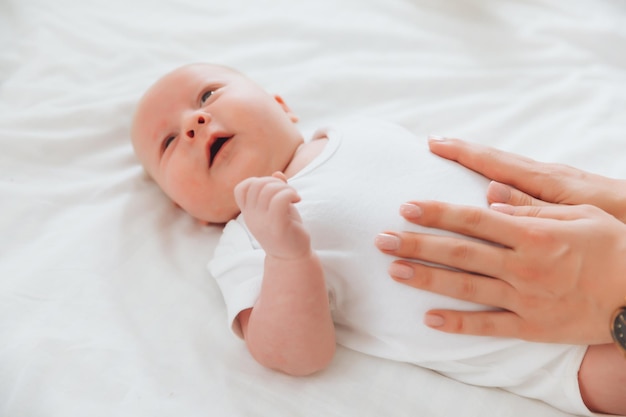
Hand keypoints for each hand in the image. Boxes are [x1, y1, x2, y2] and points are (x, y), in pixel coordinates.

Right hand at [234, 172, 310, 259]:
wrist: (292, 259)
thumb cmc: (286, 230)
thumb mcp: (277, 208)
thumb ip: (275, 190)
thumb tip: (278, 173)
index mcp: (249, 213)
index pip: (241, 188)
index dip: (257, 181)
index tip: (272, 190)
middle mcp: (252, 217)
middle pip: (257, 184)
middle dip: (274, 182)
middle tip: (287, 192)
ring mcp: (263, 222)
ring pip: (269, 190)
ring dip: (285, 188)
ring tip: (294, 197)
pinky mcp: (277, 227)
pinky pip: (279, 200)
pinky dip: (290, 193)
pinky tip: (298, 200)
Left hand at [376, 200, 625, 344]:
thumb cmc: (612, 248)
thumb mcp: (578, 215)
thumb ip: (530, 208)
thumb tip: (489, 196)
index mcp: (533, 234)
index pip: (473, 219)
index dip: (436, 212)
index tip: (406, 207)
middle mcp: (523, 266)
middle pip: (459, 252)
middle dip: (417, 244)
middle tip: (382, 239)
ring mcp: (525, 299)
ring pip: (465, 288)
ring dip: (426, 279)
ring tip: (394, 270)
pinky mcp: (531, 327)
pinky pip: (488, 327)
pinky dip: (458, 324)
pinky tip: (429, 320)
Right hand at [428, 137, 625, 222]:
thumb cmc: (618, 222)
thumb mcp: (575, 217)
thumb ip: (534, 207)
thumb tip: (490, 190)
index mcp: (545, 182)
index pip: (494, 162)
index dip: (462, 152)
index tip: (434, 142)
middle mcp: (545, 178)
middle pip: (495, 159)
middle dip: (463, 150)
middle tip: (432, 142)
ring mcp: (551, 184)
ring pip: (505, 168)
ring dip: (477, 161)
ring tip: (450, 158)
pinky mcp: (559, 194)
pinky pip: (517, 180)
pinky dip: (496, 174)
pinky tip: (487, 184)